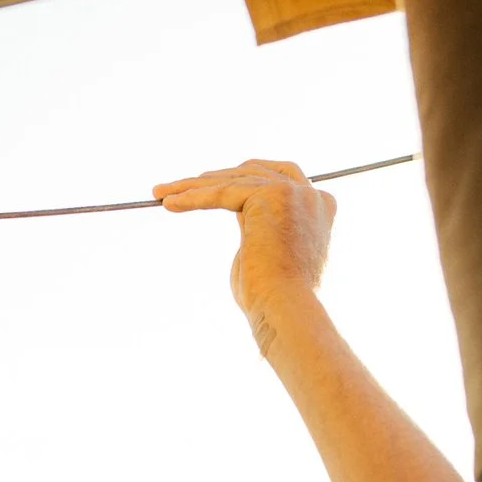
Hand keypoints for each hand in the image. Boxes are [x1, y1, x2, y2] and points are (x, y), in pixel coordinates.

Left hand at [153, 160, 334, 346]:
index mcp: (320, 207)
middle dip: (214, 177)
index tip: (211, 182)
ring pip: (234, 180)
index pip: (278, 177)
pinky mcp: (272, 195)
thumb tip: (241, 215)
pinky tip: (169, 202)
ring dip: (194, 186)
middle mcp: (311, 195)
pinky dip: (194, 197)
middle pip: (254, 172)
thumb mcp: (265, 253)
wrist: (284, 310)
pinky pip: (223, 192)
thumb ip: (259, 228)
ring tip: (162, 193)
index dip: (244, 177)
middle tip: (179, 187)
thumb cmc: (270, 298)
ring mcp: (294, 192)